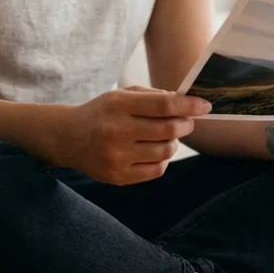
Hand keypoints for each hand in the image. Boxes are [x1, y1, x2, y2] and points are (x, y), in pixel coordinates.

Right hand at [64, 86, 210, 184]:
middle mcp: (116, 131)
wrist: (69, 138)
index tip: (205, 106)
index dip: (189, 106)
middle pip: (169, 130)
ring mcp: (117, 156)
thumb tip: (186, 103)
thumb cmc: (103, 113)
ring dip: (173, 143)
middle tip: (186, 122)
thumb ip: (153, 97)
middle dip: (185, 125)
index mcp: (118, 105)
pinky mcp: (118, 176)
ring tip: (165, 137)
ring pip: (166, 152)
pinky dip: (163, 160)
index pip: (164, 105)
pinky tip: (154, 151)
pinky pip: (157, 170)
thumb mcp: (121, 96)